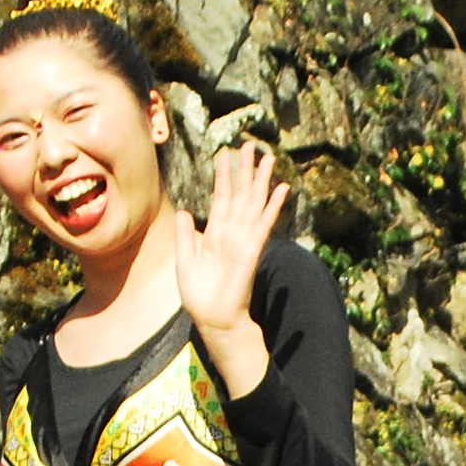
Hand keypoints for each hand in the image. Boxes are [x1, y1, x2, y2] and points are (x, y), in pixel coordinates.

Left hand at [172, 138, 287, 337]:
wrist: (212, 319)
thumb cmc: (199, 295)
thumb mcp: (184, 260)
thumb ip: (185, 235)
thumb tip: (186, 211)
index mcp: (214, 234)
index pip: (221, 198)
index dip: (223, 176)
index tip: (225, 154)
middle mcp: (231, 233)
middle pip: (240, 195)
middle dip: (245, 170)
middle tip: (250, 145)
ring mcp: (243, 240)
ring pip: (254, 203)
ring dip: (261, 180)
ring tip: (269, 158)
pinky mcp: (251, 251)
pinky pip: (263, 224)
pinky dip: (272, 206)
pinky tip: (281, 190)